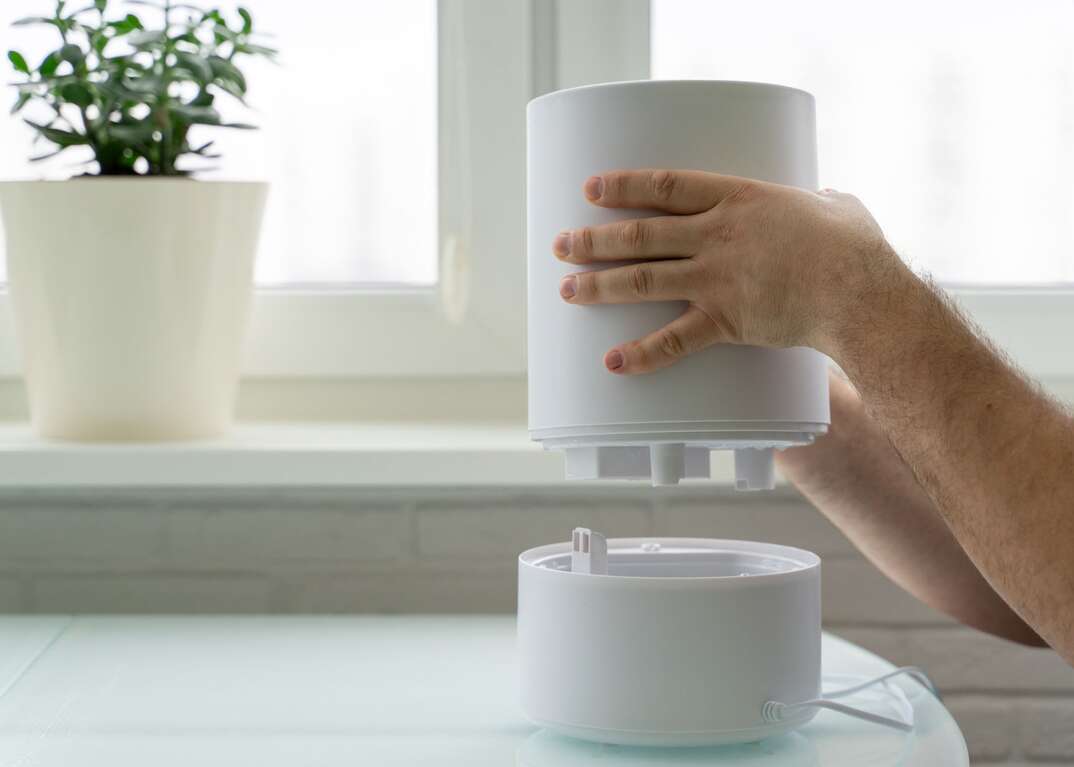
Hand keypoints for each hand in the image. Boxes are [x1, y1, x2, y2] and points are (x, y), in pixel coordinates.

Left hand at [554, 169, 906, 373]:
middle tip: (561, 244)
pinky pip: (673, 340)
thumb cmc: (855, 247)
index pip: (665, 186)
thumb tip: (830, 198)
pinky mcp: (725, 320)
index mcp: (737, 198)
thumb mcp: (838, 207)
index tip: (590, 189)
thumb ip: (824, 201)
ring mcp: (716, 277)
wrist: (861, 292)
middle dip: (594, 239)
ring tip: (565, 289)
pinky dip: (641, 354)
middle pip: (640, 234)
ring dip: (598, 285)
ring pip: (642, 279)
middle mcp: (716, 235)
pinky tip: (612, 362)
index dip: (624, 186)